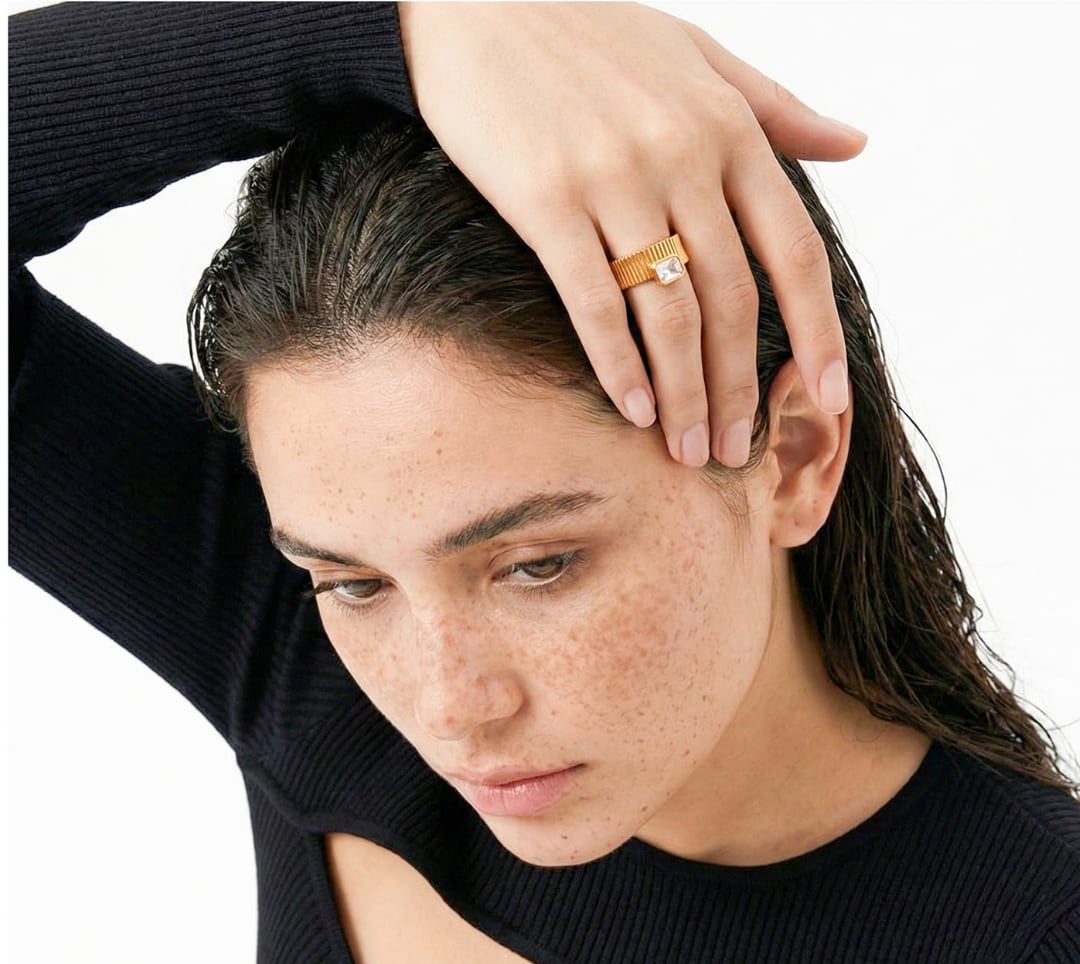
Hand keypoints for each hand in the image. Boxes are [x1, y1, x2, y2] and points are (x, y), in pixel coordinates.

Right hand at [397, 1, 865, 466]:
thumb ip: (778, 108)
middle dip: (738, 388)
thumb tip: (856, 144)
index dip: (817, 333)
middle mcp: (682, 155)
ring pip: (669, 312)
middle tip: (734, 452)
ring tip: (687, 452)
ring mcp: (614, 178)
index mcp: (729, 128)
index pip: (793, 252)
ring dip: (685, 394)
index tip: (829, 397)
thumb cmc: (592, 31)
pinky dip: (619, 365)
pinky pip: (595, 301)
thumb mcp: (701, 56)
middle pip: (732, 301)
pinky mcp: (546, 199)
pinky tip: (633, 410)